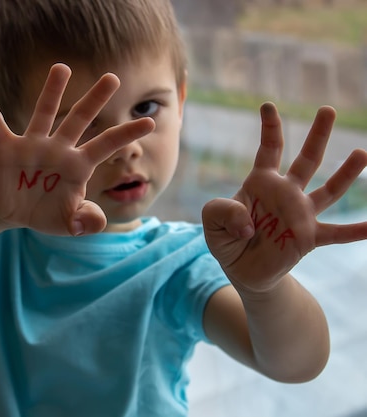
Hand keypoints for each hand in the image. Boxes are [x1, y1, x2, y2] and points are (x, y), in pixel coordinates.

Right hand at [0, 63, 154, 235]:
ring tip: (62, 68)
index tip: (150, 122)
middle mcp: (58, 149)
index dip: (126, 135)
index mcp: (78, 165)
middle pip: (80, 120)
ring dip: (52, 92)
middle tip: (113, 78)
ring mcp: (32, 146)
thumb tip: (94, 222)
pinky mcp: (6, 149)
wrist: (18, 215)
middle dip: (95, 100)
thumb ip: (86, 222)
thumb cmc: (50, 214)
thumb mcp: (70, 224)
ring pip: (44, 114)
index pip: (106, 146)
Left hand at [202, 102, 366, 292]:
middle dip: (317, 135)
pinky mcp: (308, 238)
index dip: (270, 127)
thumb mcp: (212, 222)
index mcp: (261, 183)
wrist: (242, 269)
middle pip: (306, 159)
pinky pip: (337, 233)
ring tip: (362, 153)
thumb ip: (221, 212)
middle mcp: (286, 193)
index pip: (269, 149)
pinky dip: (356, 230)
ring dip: (346, 173)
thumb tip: (247, 223)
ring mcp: (300, 214)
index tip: (268, 105)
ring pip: (328, 190)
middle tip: (327, 109)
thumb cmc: (227, 239)